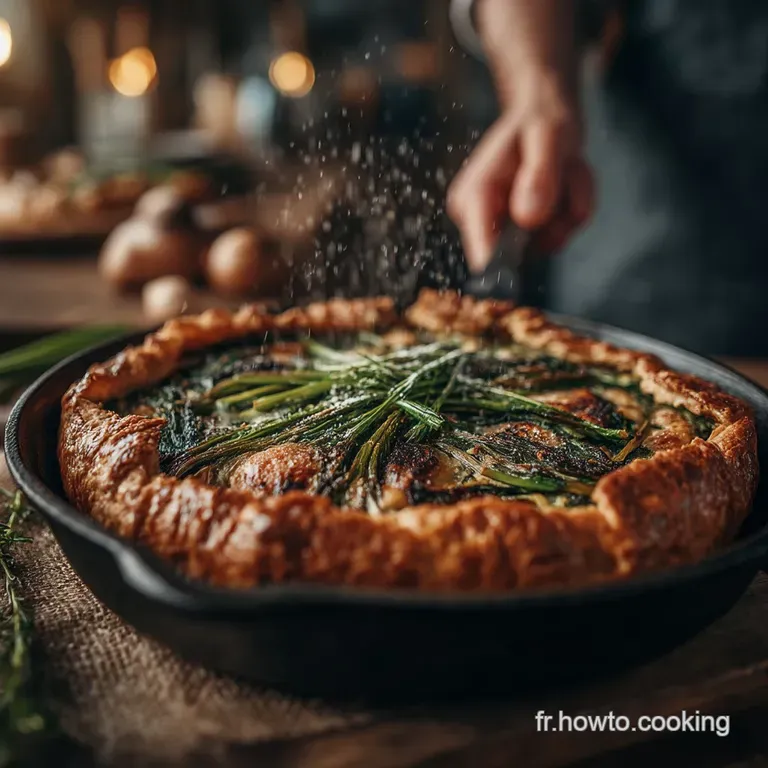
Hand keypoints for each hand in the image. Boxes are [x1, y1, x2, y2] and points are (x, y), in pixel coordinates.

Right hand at [448, 73, 594, 271]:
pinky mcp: (522, 235)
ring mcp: (503, 230)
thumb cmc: (539, 122)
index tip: (536, 255)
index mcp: (473, 197)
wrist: (542, 117)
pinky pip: (559, 237)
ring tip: (567, 169)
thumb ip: (539, 175)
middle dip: (559, 215)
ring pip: (550, 241)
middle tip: (568, 169)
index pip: (481, 250)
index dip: (506, 265)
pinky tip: (566, 183)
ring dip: (570, 208)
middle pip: (526, 249)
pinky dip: (572, 210)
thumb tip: (528, 219)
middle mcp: (480, 220)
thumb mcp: (547, 136)